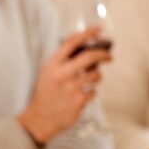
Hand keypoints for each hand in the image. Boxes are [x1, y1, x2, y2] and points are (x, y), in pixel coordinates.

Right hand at [17, 27, 112, 143]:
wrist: (40, 118)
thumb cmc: (45, 94)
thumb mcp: (47, 72)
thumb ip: (62, 59)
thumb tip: (84, 46)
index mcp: (52, 66)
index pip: (71, 43)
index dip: (87, 34)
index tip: (98, 30)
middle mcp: (61, 75)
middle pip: (90, 57)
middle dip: (104, 54)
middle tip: (109, 56)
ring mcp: (71, 89)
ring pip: (95, 75)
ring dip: (96, 76)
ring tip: (90, 80)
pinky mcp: (78, 101)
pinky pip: (94, 91)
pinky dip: (91, 92)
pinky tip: (81, 95)